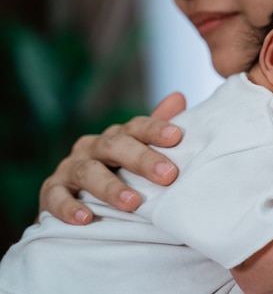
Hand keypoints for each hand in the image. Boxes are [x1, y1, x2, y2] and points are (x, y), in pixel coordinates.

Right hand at [38, 92, 185, 224]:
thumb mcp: (140, 154)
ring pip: (88, 172)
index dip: (155, 129)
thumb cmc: (119, 176)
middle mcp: (92, 147)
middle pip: (115, 146)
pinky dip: (69, 207)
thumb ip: (156, 131)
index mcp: (116, 137)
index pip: (136, 127)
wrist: (78, 204)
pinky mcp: (51, 191)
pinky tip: (85, 218)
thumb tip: (178, 97)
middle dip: (142, 160)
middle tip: (167, 175)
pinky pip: (56, 197)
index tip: (176, 137)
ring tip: (132, 203)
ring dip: (111, 188)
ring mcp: (70, 168)